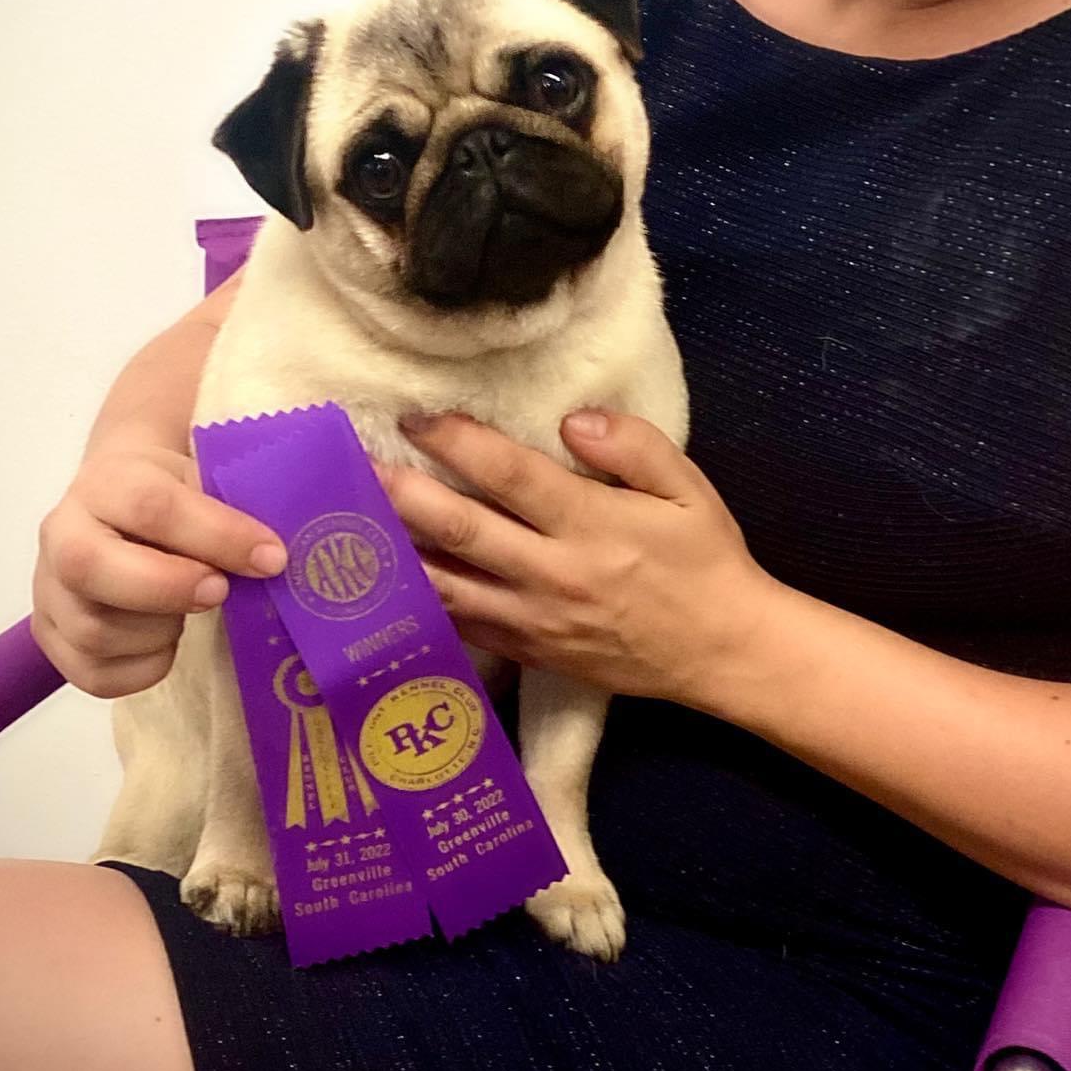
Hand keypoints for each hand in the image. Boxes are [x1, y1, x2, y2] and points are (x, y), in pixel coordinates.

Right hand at [33, 441, 286, 697]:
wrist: (123, 500)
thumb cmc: (175, 492)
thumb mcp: (205, 481)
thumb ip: (234, 512)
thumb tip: (275, 559)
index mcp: (105, 482)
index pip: (151, 507)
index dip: (216, 536)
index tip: (271, 558)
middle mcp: (61, 534)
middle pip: (93, 569)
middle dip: (170, 588)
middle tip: (221, 590)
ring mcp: (48, 590)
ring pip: (96, 631)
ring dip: (161, 630)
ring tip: (190, 607)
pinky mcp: (51, 638)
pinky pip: (96, 675)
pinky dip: (145, 667)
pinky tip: (168, 638)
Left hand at [377, 411, 766, 707]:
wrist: (724, 650)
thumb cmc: (706, 561)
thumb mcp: (689, 490)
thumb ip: (633, 446)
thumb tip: (572, 421)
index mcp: (593, 524)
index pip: (511, 475)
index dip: (458, 443)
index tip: (416, 417)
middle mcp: (554, 574)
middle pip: (461, 531)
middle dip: (401, 495)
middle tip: (352, 467)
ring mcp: (535, 620)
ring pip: (447, 586)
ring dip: (393, 555)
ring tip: (346, 528)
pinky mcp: (530, 653)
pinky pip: (463, 627)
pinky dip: (420, 605)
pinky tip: (383, 586)